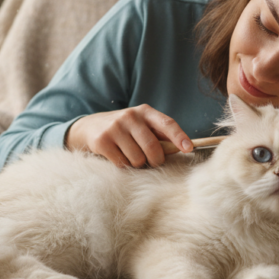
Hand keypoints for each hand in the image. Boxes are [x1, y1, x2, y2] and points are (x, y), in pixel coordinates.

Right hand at [65, 104, 192, 167]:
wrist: (89, 127)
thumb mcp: (141, 125)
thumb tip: (182, 148)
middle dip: (156, 160)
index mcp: (145, 112)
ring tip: (131, 156)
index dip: (179, 137)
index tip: (189, 148)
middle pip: (153, 147)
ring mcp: (115, 128)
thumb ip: (160, 135)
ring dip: (137, 164)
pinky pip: (122, 163)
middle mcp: (130, 117)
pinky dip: (123, 166)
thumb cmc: (124, 129)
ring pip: (137, 159)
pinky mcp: (102, 141)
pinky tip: (118, 157)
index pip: (167, 123)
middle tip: (153, 162)